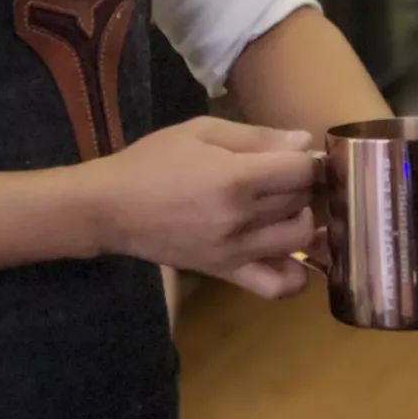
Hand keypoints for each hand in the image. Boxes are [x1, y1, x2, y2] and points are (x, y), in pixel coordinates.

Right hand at [90, 117, 317, 299]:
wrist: (111, 207)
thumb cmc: (154, 161)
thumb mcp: (201, 131)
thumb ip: (255, 136)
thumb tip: (303, 142)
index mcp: (235, 178)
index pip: (301, 170)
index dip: (306, 158)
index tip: (294, 154)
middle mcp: (241, 219)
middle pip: (302, 201)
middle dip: (302, 184)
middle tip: (284, 175)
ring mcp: (236, 252)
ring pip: (299, 239)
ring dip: (301, 220)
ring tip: (284, 207)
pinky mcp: (227, 274)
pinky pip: (277, 286)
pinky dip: (295, 275)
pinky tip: (288, 252)